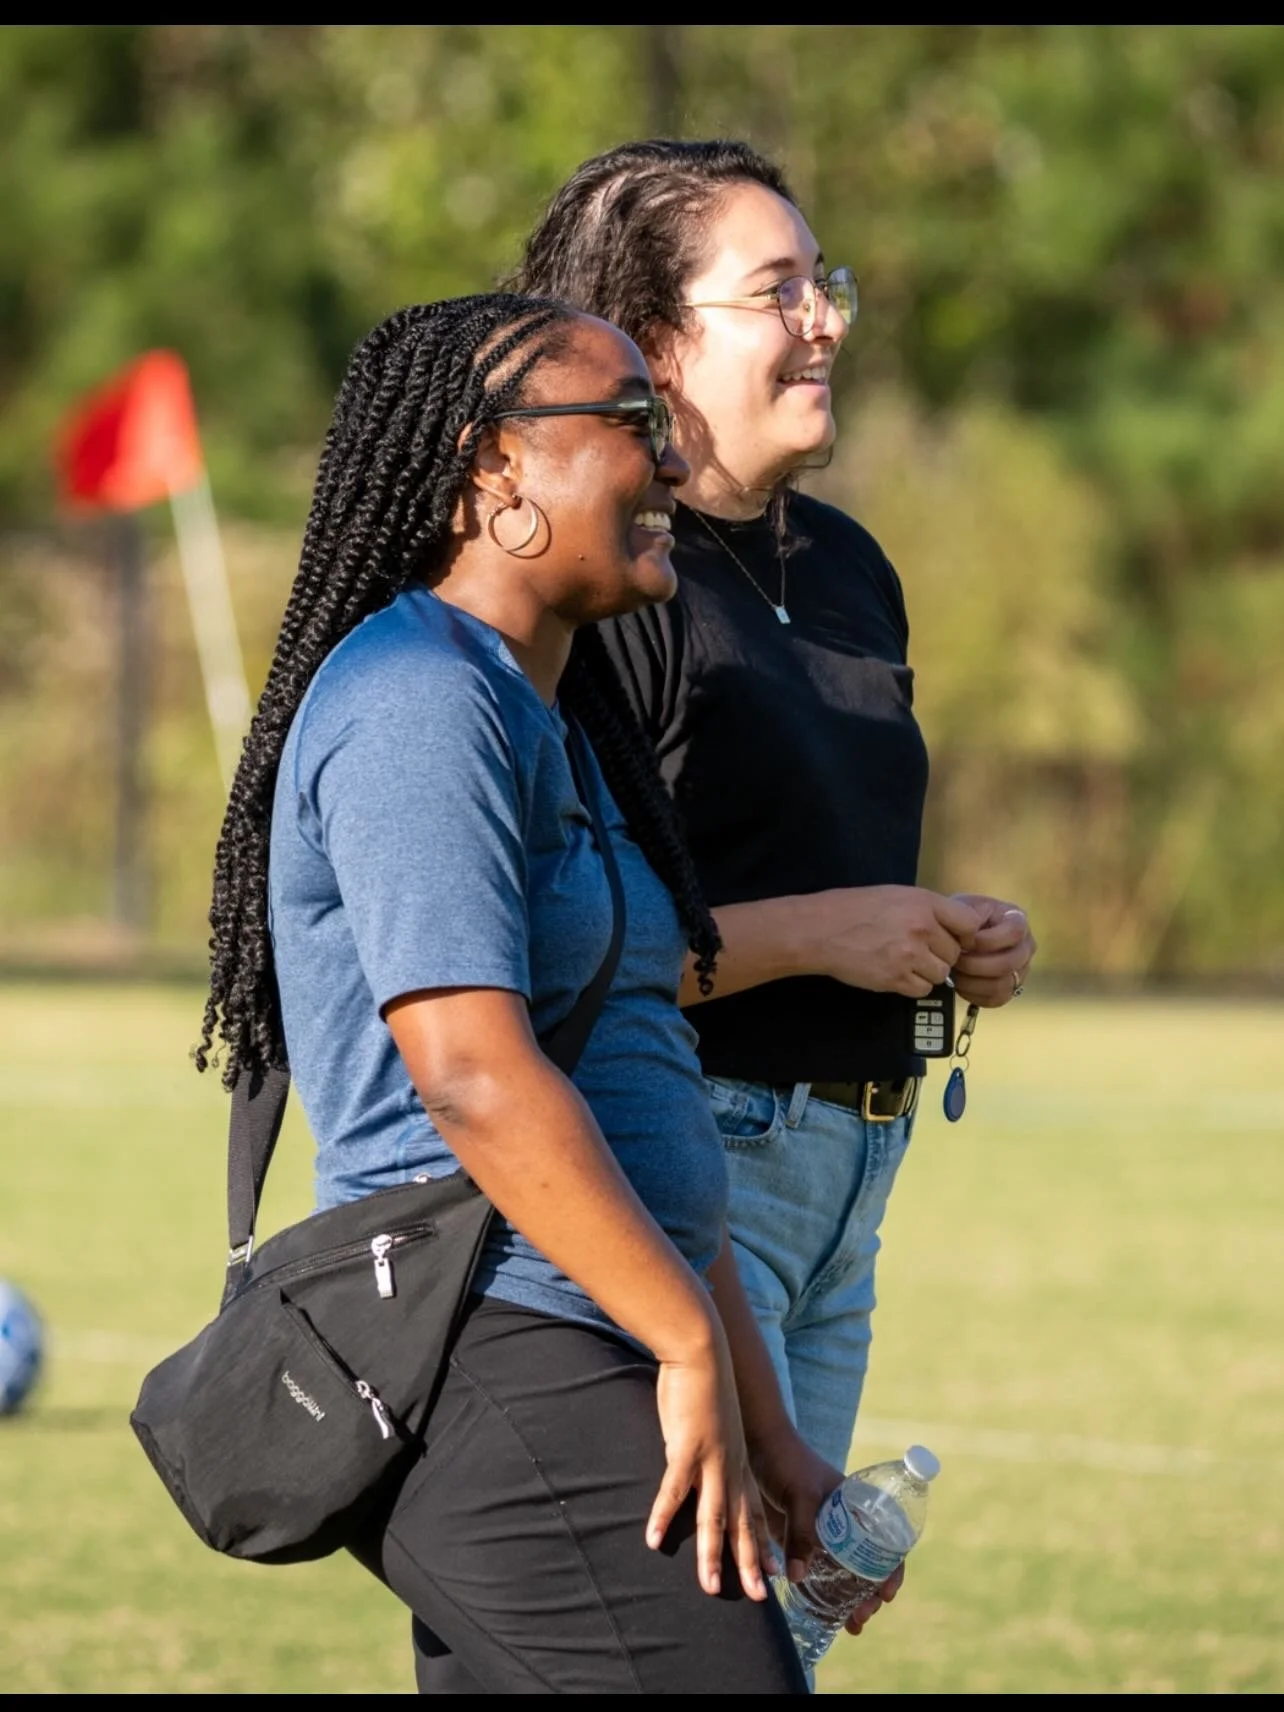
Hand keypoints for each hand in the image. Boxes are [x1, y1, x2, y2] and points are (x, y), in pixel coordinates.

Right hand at [646, 1331, 773, 1600]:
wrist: (702, 1350)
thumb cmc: (702, 1381)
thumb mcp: (712, 1421)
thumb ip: (706, 1445)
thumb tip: (693, 1459)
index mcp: (738, 1459)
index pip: (755, 1509)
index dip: (763, 1541)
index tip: (774, 1571)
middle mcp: (731, 1465)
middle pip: (742, 1523)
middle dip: (750, 1562)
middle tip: (758, 1597)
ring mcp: (711, 1459)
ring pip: (713, 1517)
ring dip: (711, 1555)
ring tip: (710, 1588)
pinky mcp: (687, 1447)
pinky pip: (674, 1491)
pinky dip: (663, 1516)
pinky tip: (653, 1540)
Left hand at [751, 1426, 902, 1639]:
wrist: (757, 1446)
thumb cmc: (787, 1461)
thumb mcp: (800, 1494)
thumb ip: (801, 1533)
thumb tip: (800, 1577)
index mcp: (856, 1507)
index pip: (886, 1541)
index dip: (891, 1569)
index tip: (886, 1593)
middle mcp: (845, 1523)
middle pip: (868, 1565)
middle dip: (870, 1594)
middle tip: (861, 1617)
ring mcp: (823, 1534)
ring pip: (844, 1573)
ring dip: (849, 1600)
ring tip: (850, 1625)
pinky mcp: (800, 1541)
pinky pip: (817, 1572)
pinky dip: (822, 1594)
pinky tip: (820, 1613)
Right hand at [801, 886, 983, 998]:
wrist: (820, 930)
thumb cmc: (853, 909)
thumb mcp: (895, 895)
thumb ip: (926, 909)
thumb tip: (952, 928)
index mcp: (923, 902)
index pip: (969, 924)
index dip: (964, 934)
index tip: (955, 939)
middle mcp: (922, 928)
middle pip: (955, 953)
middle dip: (940, 954)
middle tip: (917, 950)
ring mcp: (910, 955)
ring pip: (942, 974)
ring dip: (927, 972)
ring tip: (904, 962)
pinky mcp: (897, 979)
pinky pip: (923, 989)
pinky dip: (913, 985)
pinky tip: (896, 972)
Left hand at [949, 894, 1036, 1007]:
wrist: (953, 936)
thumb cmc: (959, 919)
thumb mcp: (962, 908)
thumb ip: (967, 917)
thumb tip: (969, 936)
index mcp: (1017, 920)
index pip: (1014, 932)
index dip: (987, 940)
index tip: (964, 942)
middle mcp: (1026, 946)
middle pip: (1008, 963)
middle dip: (975, 964)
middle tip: (954, 960)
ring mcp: (1021, 970)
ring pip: (1002, 984)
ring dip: (972, 981)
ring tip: (955, 972)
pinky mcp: (1011, 989)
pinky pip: (996, 998)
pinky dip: (974, 993)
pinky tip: (961, 983)